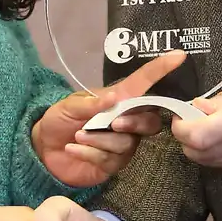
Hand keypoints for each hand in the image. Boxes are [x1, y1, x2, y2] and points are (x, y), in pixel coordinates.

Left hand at [31, 49, 189, 186]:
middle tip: (112, 124)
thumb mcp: (68, 106)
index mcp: (117, 100)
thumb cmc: (58, 120)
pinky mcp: (112, 165)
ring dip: (99, 140)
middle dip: (134, 123)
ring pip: (126, 143)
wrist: (43, 149)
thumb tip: (115, 97)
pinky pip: (110, 160)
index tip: (179, 55)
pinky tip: (73, 149)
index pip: (142, 85)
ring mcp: (122, 145)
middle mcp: (125, 122)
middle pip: (150, 122)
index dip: (160, 70)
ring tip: (77, 137)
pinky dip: (89, 153)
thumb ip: (90, 102)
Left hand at [168, 64, 221, 173]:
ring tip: (211, 124)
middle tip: (194, 117)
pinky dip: (216, 152)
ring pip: (209, 162)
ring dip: (201, 146)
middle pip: (197, 154)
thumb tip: (198, 108)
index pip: (199, 137)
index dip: (182, 127)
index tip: (182, 114)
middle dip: (187, 136)